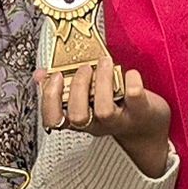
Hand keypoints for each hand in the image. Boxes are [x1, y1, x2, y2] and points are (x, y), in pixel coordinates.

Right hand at [38, 59, 172, 177]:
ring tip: (105, 62)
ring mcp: (119, 121)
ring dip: (102, 81)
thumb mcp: (87, 99)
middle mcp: (96, 124)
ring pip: (104, 110)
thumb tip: (40, 75)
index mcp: (78, 119)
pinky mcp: (141, 112)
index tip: (55, 77)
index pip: (54, 120)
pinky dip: (131, 81)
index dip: (50, 99)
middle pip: (77, 116)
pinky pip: (134, 98)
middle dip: (78, 87)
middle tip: (85, 67)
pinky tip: (130, 73)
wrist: (147, 126)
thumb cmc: (114, 106)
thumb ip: (64, 87)